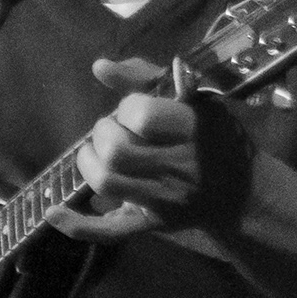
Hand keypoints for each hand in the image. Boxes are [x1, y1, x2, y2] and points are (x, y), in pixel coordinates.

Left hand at [48, 56, 227, 243]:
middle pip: (117, 151)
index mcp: (192, 129)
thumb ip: (145, 78)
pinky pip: (110, 231)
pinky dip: (77, 224)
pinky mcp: (151, 224)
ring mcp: (163, 199)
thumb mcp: (193, 98)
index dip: (127, 108)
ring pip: (107, 183)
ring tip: (98, 153)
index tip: (133, 109)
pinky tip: (53, 211)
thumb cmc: (214, 136)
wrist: (242, 192)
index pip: (141, 116)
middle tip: (112, 131)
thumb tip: (99, 66)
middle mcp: (178, 166)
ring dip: (88, 163)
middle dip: (102, 134)